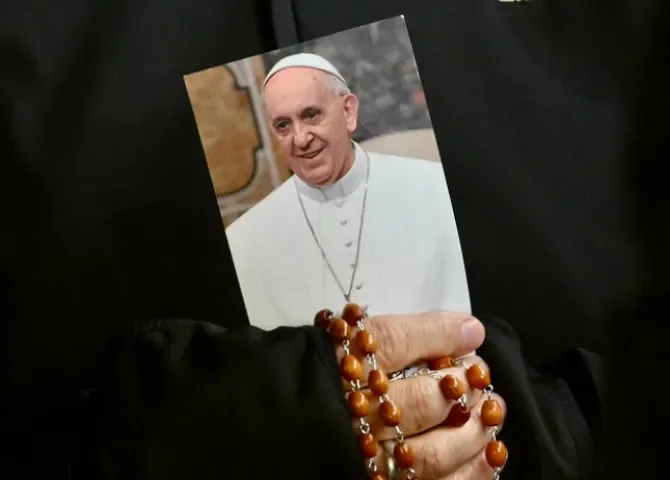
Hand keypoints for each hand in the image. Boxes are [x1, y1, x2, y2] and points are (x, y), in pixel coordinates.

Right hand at [334, 310, 506, 478]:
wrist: (281, 427)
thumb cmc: (323, 374)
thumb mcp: (348, 342)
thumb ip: (404, 333)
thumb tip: (470, 329)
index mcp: (336, 367)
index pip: (394, 342)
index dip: (440, 336)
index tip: (470, 333)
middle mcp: (352, 416)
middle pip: (420, 402)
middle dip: (462, 388)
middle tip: (480, 375)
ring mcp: (368, 459)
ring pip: (431, 454)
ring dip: (472, 431)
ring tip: (489, 410)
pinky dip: (469, 472)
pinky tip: (488, 453)